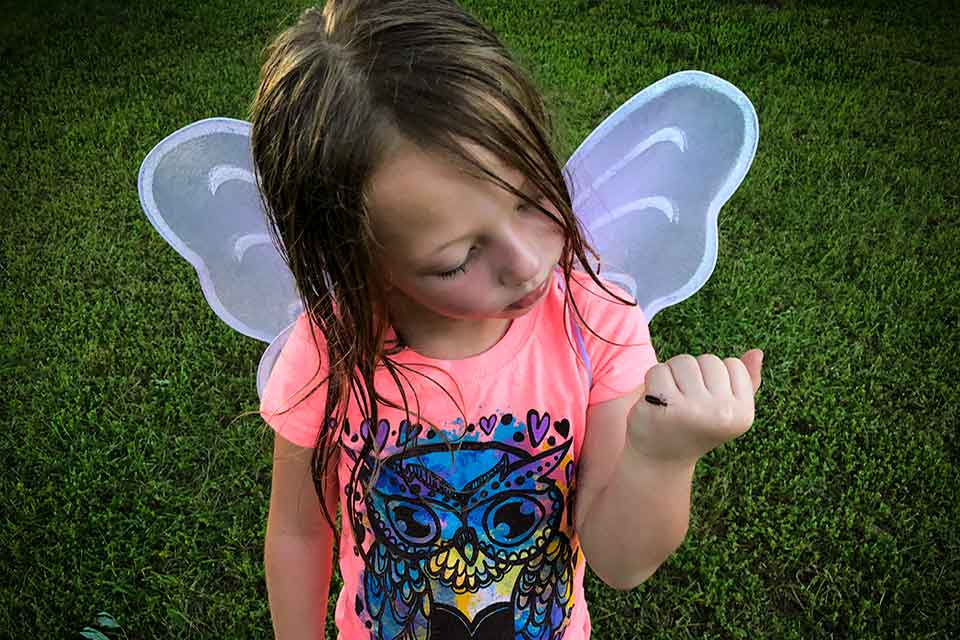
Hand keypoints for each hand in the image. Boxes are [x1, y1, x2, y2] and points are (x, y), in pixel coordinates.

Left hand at [626, 349, 763, 464]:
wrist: (661, 458)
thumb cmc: (695, 428)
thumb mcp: (726, 409)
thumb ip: (746, 382)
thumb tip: (757, 352)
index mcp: (744, 413)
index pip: (733, 364)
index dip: (715, 377)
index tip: (706, 403)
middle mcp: (723, 413)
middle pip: (709, 360)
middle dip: (694, 374)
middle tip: (687, 403)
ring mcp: (693, 409)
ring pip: (683, 361)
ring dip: (673, 374)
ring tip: (672, 400)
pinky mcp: (664, 405)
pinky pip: (659, 369)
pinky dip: (653, 380)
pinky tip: (655, 401)